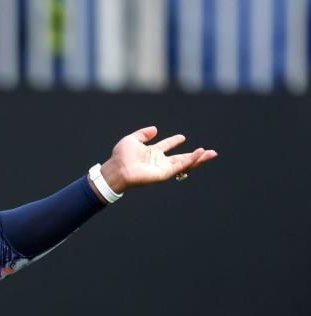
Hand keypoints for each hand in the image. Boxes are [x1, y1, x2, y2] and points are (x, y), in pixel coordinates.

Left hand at [99, 126, 217, 193]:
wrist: (117, 168)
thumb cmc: (121, 156)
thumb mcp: (132, 140)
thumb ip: (143, 134)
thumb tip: (154, 129)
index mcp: (151, 152)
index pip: (166, 146)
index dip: (174, 141)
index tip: (182, 137)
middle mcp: (158, 161)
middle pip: (181, 158)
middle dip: (195, 155)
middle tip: (209, 151)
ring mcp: (162, 168)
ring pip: (184, 164)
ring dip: (197, 159)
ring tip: (210, 154)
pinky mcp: (163, 174)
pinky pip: (179, 167)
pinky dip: (190, 161)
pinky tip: (199, 154)